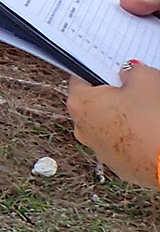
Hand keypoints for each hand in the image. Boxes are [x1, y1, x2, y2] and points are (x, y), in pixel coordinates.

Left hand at [67, 61, 159, 188]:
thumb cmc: (152, 122)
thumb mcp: (146, 80)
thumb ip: (133, 70)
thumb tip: (128, 71)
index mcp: (80, 103)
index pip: (80, 77)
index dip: (100, 70)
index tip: (115, 68)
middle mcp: (82, 128)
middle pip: (95, 102)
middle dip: (115, 94)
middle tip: (137, 89)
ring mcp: (98, 148)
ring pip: (108, 123)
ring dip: (124, 116)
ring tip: (147, 111)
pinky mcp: (116, 163)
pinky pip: (121, 142)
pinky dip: (133, 135)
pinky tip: (149, 129)